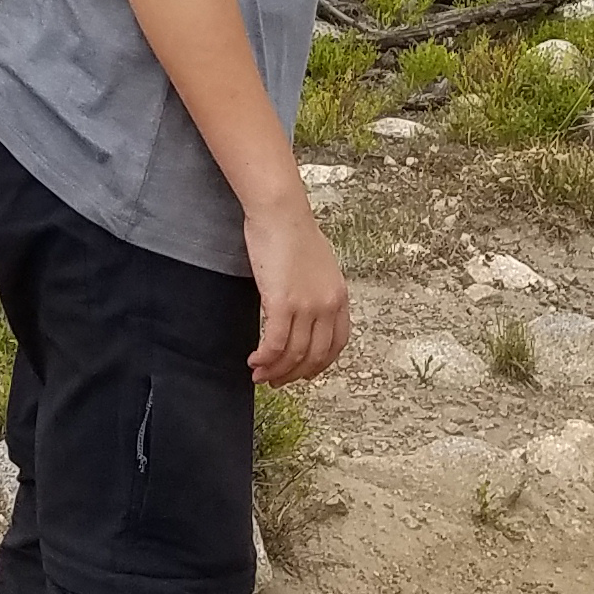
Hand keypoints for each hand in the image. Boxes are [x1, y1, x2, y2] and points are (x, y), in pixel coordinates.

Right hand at [243, 194, 348, 385]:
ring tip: (260, 375)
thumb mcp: (319, 264)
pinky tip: (254, 362)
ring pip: (293, 354)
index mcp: (339, 296)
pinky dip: (264, 358)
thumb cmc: (292, 231)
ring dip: (275, 370)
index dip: (318, 364)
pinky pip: (274, 344)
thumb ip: (317, 289)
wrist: (280, 212)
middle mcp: (327, 305)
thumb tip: (306, 306)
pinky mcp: (282, 303)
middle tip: (276, 381)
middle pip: (314, 356)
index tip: (303, 372)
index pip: (336, 344)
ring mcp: (306, 306)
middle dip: (294, 374)